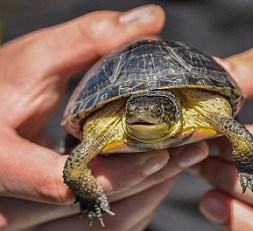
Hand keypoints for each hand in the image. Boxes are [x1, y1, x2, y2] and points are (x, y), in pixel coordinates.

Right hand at [0, 5, 208, 229]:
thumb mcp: (32, 60)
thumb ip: (88, 40)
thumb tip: (152, 19)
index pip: (64, 181)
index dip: (118, 170)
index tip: (163, 149)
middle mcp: (7, 204)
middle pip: (90, 206)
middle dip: (145, 180)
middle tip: (188, 151)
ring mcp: (28, 220)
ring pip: (97, 225)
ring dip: (144, 195)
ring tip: (179, 162)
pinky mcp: (44, 221)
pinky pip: (94, 229)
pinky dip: (129, 207)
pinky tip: (151, 178)